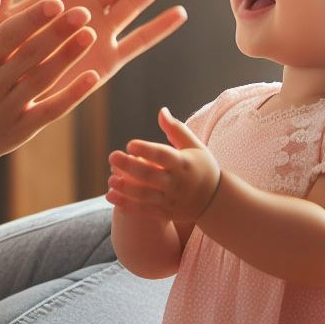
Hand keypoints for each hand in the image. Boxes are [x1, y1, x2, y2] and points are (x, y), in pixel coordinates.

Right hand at [0, 0, 99, 172]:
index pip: (8, 36)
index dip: (32, 19)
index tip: (56, 2)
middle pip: (30, 55)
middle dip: (57, 33)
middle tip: (84, 12)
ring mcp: (7, 110)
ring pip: (43, 80)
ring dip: (68, 57)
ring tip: (90, 35)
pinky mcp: (21, 131)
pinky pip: (51, 111)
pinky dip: (72, 95)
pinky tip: (92, 77)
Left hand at [106, 107, 219, 222]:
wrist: (214, 201)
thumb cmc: (201, 167)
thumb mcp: (195, 146)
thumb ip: (176, 130)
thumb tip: (161, 110)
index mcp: (183, 163)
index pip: (163, 156)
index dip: (146, 150)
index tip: (130, 144)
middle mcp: (176, 182)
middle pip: (149, 175)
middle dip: (129, 167)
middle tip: (112, 157)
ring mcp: (170, 200)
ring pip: (144, 195)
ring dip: (125, 188)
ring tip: (110, 180)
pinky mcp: (164, 213)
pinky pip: (142, 210)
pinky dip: (126, 204)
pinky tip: (110, 196)